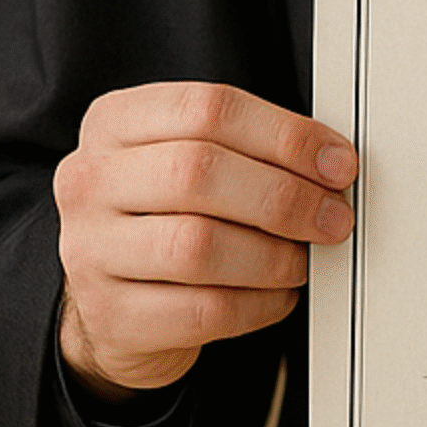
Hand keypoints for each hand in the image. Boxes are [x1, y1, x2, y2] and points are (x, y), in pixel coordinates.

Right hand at [54, 81, 356, 401]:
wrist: (112, 295)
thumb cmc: (165, 210)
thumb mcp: (189, 155)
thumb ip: (248, 145)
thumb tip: (331, 162)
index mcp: (116, 122)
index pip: (210, 109)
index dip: (286, 135)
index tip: (337, 162)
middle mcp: (90, 181)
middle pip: (200, 173)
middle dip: (285, 197)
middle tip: (332, 217)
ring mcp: (89, 250)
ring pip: (198, 246)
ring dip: (273, 255)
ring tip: (302, 258)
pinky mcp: (109, 316)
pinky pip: (201, 310)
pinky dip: (258, 303)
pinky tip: (278, 294)